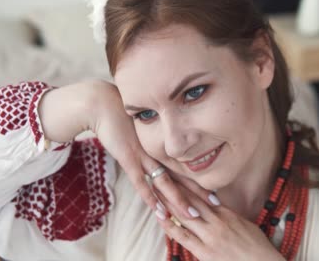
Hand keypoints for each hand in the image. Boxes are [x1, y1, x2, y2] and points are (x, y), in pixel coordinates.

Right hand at [87, 80, 214, 217]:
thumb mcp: (137, 131)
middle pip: (180, 177)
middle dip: (197, 192)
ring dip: (179, 200)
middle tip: (215, 204)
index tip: (213, 190)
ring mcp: (144, 156)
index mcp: (160, 147)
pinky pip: (142, 182)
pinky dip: (151, 198)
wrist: (103, 103)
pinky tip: (161, 212)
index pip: (183, 168)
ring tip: (193, 215)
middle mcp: (156, 153)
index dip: (198, 180)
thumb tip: (153, 155)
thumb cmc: (119, 116)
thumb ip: (147, 145)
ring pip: (165, 183)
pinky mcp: (129, 158)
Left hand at [154, 179, 285, 260]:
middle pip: (190, 199)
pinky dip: (170, 226)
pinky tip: (160, 216)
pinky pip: (183, 236)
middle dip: (174, 186)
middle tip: (160, 172)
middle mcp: (216, 221)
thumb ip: (227, 215)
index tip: (175, 171)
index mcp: (226, 213)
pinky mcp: (205, 251)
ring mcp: (210, 235)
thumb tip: (215, 206)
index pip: (202, 194)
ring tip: (154, 189)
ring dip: (168, 201)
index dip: (187, 182)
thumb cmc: (257, 247)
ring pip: (184, 214)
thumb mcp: (244, 225)